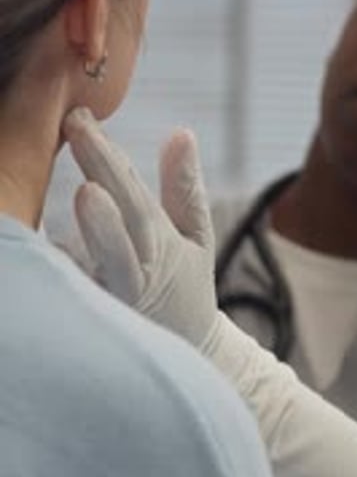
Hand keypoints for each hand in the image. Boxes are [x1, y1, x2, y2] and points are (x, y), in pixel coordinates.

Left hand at [62, 108, 217, 347]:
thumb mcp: (196, 238)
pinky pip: (80, 300)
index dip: (110, 158)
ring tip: (88, 194)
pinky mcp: (105, 326)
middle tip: (76, 128)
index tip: (82, 117)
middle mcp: (143, 273)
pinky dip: (61, 275)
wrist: (189, 359)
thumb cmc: (184, 288)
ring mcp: (123, 302)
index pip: (135, 194)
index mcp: (164, 247)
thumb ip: (185, 188)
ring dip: (103, 230)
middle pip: (126, 219)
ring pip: (112, 264)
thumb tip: (181, 132)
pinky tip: (39, 248)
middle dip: (104, 172)